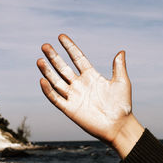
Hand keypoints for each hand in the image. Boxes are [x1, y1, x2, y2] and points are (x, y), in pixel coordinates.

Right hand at [37, 34, 143, 157]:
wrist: (119, 126)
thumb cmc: (122, 105)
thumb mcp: (122, 82)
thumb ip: (118, 67)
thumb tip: (121, 51)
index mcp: (91, 76)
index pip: (77, 58)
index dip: (69, 48)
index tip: (61, 37)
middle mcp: (80, 84)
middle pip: (63, 68)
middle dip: (54, 57)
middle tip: (45, 46)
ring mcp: (74, 96)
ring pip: (56, 81)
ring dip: (48, 71)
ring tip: (40, 60)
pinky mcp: (70, 109)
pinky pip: (56, 98)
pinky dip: (48, 90)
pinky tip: (42, 80)